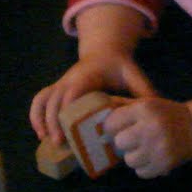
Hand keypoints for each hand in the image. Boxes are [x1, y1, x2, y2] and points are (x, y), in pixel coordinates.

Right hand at [29, 54, 155, 144]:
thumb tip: (156, 113)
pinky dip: (36, 114)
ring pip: (44, 99)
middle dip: (55, 120)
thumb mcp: (134, 74)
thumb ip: (144, 92)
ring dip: (42, 119)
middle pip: (56, 98)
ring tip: (47, 140)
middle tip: (60, 142)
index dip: (70, 106)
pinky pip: (40, 99)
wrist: (105, 49)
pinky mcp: (57, 88)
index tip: (70, 127)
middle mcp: (71, 79)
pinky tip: (40, 132)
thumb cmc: (119, 65)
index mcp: (89, 75)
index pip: (74, 89)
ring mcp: (62, 83)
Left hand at [106, 97, 191, 178]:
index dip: (112, 127)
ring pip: (129, 160)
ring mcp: (158, 147)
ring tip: (146, 147)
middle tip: (133, 138)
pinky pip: (141, 172)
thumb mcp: (145, 103)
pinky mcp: (164, 164)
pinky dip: (144, 167)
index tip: (118, 127)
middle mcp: (151, 127)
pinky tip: (153, 156)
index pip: (112, 123)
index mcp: (145, 108)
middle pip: (119, 143)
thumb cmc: (163, 114)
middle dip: (124, 142)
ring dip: (134, 156)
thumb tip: (90, 113)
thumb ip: (120, 105)